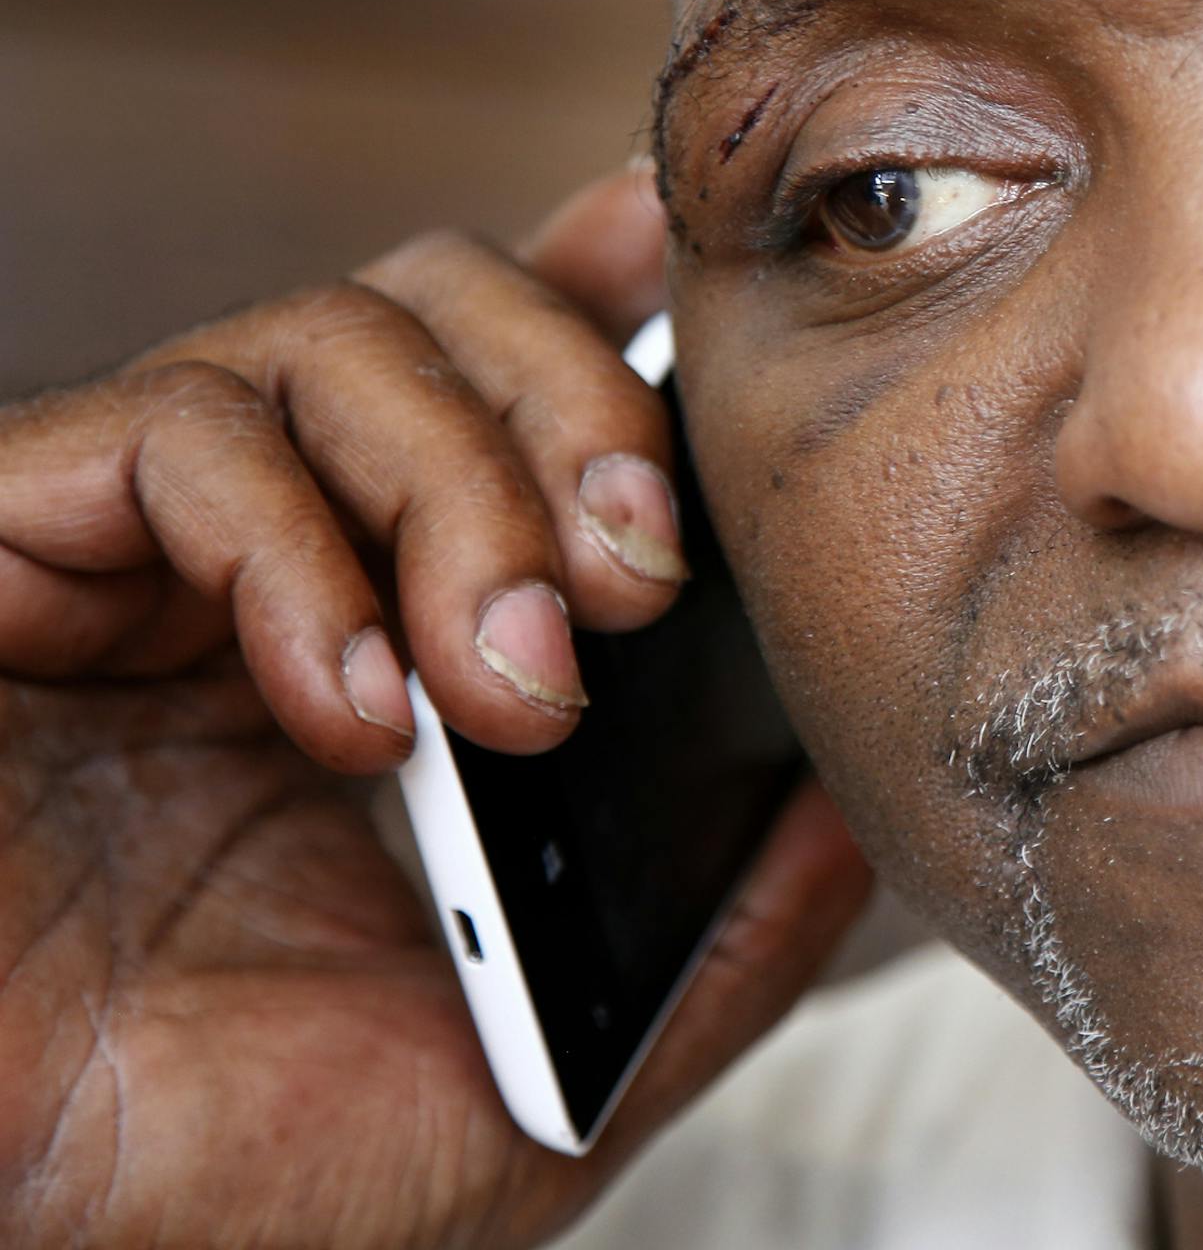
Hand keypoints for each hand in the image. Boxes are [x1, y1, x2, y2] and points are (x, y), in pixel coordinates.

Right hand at [0, 165, 872, 1248]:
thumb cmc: (226, 1185)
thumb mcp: (531, 1080)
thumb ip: (706, 949)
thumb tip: (853, 818)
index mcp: (385, 644)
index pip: (493, 390)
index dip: (596, 299)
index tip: (690, 269)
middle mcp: (257, 565)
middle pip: (433, 309)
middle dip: (574, 409)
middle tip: (639, 580)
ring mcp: (125, 557)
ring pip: (326, 339)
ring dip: (464, 492)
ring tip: (511, 689)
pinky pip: (171, 435)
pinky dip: (297, 550)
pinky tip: (351, 711)